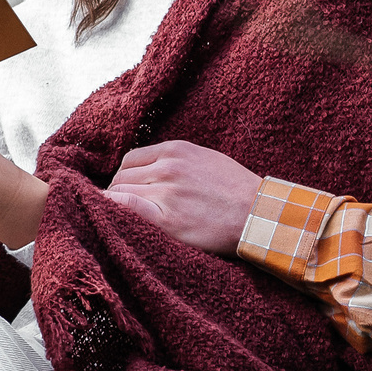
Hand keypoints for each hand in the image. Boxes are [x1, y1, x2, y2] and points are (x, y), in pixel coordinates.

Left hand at [105, 140, 262, 254]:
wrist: (259, 215)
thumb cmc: (237, 190)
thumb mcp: (206, 159)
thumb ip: (177, 160)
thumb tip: (151, 169)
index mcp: (176, 150)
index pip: (130, 160)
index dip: (126, 176)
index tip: (129, 189)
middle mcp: (168, 168)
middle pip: (122, 177)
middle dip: (119, 191)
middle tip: (124, 208)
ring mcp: (167, 193)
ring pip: (120, 193)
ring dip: (117, 205)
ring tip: (123, 218)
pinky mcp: (168, 220)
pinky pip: (127, 208)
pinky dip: (114, 210)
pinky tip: (112, 219)